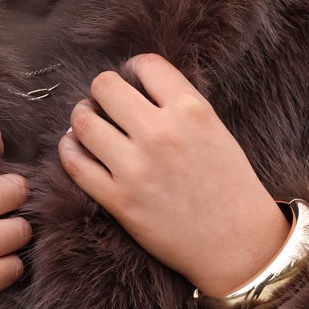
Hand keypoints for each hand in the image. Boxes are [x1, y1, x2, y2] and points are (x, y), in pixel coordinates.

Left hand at [58, 53, 290, 293]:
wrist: (238, 244)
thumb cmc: (230, 187)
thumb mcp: (216, 131)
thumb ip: (179, 106)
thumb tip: (135, 88)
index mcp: (191, 111)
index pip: (146, 64)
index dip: (134, 70)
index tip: (133, 82)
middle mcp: (161, 133)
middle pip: (105, 86)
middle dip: (102, 91)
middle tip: (107, 105)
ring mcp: (137, 168)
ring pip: (83, 121)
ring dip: (82, 118)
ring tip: (90, 125)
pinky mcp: (119, 200)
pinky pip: (75, 163)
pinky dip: (70, 149)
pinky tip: (78, 149)